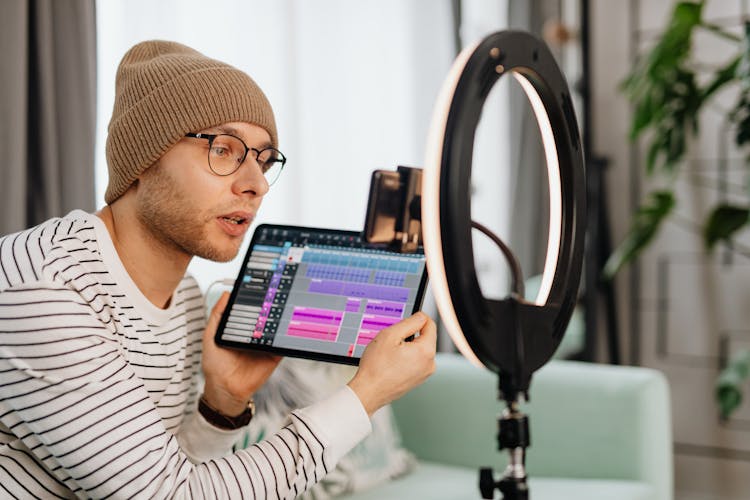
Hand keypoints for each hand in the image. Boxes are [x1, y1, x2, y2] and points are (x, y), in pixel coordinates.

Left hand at [201, 292, 281, 415]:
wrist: (225, 389)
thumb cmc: (215, 364)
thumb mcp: (210, 336)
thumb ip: (217, 315)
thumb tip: (226, 294)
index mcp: (241, 328)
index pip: (251, 309)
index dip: (255, 299)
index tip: (260, 287)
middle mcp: (255, 335)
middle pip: (266, 316)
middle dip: (270, 306)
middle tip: (274, 295)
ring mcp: (266, 345)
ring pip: (276, 328)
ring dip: (280, 320)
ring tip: (281, 309)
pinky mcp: (274, 355)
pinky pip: (283, 344)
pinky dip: (287, 337)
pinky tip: (286, 329)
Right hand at [348, 312, 436, 415]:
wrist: (369, 391)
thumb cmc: (376, 367)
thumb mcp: (391, 335)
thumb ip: (410, 322)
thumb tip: (421, 316)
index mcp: (426, 351)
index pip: (430, 324)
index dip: (418, 318)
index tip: (406, 319)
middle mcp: (430, 364)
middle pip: (425, 338)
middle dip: (411, 334)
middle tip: (392, 339)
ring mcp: (424, 374)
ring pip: (420, 350)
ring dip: (408, 346)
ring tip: (390, 353)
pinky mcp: (417, 379)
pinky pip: (416, 361)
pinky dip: (406, 357)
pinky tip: (391, 362)